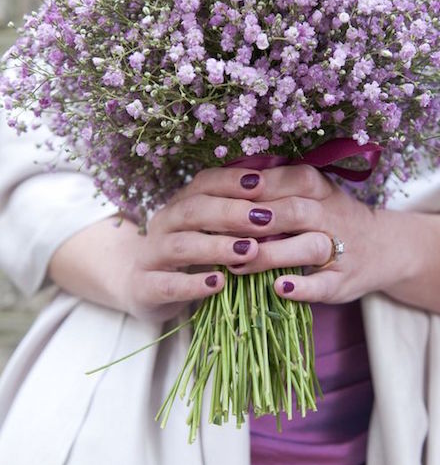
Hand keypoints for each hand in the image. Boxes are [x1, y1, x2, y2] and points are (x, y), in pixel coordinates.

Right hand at [49, 164, 380, 322]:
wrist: (138, 282)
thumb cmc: (189, 250)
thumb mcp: (210, 226)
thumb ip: (238, 206)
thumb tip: (277, 177)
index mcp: (183, 202)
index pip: (206, 182)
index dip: (234, 181)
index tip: (263, 183)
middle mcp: (164, 222)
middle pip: (194, 209)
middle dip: (231, 212)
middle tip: (264, 219)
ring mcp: (151, 254)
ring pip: (181, 244)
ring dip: (216, 246)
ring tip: (248, 251)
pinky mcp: (144, 287)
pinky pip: (167, 284)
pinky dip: (193, 284)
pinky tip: (218, 284)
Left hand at [164, 164, 381, 304]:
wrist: (384, 247)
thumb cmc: (330, 217)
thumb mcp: (309, 194)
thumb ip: (274, 187)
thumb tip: (222, 182)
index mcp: (320, 189)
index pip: (288, 179)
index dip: (255, 187)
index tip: (222, 194)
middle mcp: (332, 215)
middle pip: (295, 211)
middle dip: (258, 219)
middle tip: (220, 230)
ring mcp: (340, 249)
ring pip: (308, 247)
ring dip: (271, 255)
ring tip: (237, 264)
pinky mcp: (343, 281)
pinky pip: (323, 284)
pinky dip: (301, 287)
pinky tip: (277, 288)